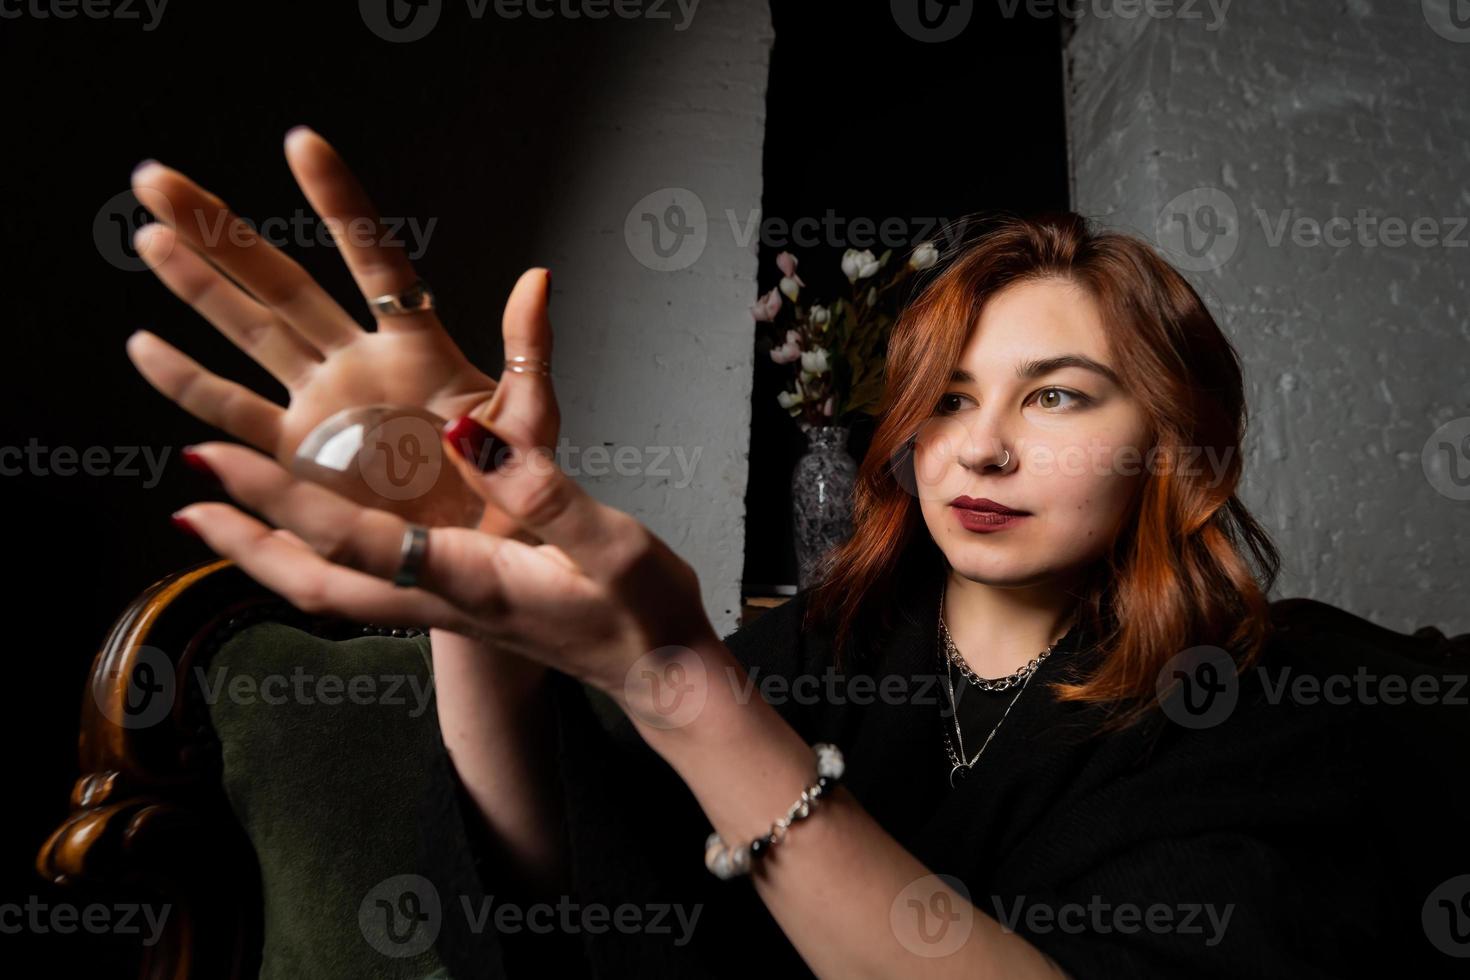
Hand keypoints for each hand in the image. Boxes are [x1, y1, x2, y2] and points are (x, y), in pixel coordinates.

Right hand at [125, 126, 558, 541]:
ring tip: (149, 236)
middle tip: (160, 180)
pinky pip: (234, 412)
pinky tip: (146, 347)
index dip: (339, 204)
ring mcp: (322, 405)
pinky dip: (188, 384)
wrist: (486, 557)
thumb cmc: (516, 485)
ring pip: (248, 333)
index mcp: (418, 349)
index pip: (373, 262)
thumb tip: (537, 276)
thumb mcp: (532, 419)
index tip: (301, 143)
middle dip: (222, 231)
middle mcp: (358, 364)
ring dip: (198, 288)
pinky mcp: (298, 454)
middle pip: (283, 284)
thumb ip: (530, 350)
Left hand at [172, 430, 721, 704]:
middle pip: (315, 583)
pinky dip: (312, 556)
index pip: (353, 543)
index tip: (214, 458)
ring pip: (330, 589)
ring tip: (214, 518)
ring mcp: (444, 608)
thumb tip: (465, 434)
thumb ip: (542, 490)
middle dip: (246, 541)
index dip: (276, 500)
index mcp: (469, 584)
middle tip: (184, 500)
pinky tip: (304, 532)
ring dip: (266, 554)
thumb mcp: (611, 543)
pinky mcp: (456, 602)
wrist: (659, 674)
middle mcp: (441, 601)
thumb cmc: (641, 612)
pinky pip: (362, 582)